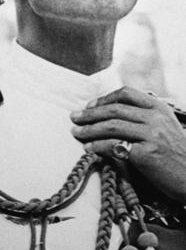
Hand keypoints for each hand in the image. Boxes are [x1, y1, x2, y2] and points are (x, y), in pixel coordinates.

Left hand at [70, 87, 185, 201]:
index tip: (89, 106)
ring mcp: (152, 135)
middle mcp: (156, 118)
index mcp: (159, 107)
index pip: (127, 93)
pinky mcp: (147, 154)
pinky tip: (88, 148)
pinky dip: (97, 146)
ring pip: (112, 126)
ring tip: (75, 132)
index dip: (104, 98)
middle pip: (115, 109)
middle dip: (90, 113)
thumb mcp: (166, 128)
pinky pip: (114, 146)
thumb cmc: (176, 155)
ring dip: (89, 129)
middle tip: (73, 117)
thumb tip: (112, 112)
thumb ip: (145, 117)